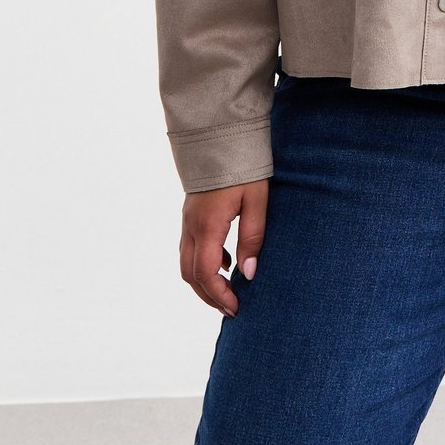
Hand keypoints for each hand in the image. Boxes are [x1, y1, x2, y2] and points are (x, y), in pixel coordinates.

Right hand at [180, 179, 268, 316]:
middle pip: (190, 274)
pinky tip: (227, 261)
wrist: (221, 136)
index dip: (219, 295)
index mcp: (207, 226)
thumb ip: (253, 238)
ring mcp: (187, 220)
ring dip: (204, 281)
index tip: (236, 308)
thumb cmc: (243, 167)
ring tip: (228, 290)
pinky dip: (204, 262)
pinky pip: (190, 248)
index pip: (206, 273)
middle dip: (209, 295)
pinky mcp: (190, 214)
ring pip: (186, 263)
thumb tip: (249, 274)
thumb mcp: (257, 201)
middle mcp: (191, 226)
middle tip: (231, 307)